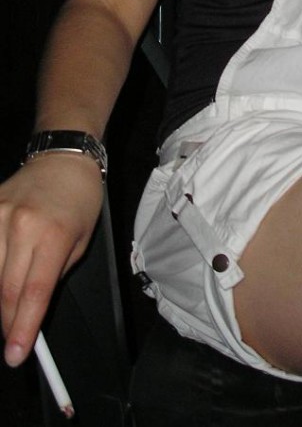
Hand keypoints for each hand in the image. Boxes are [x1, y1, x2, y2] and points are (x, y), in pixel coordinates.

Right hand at [0, 157, 102, 365]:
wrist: (63, 159)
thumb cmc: (80, 200)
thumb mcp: (82, 241)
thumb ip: (55, 276)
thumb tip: (31, 311)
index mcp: (55, 235)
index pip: (33, 293)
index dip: (23, 329)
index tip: (16, 354)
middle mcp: (22, 226)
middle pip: (4, 291)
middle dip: (7, 323)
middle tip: (10, 341)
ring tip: (8, 305)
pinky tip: (1, 274)